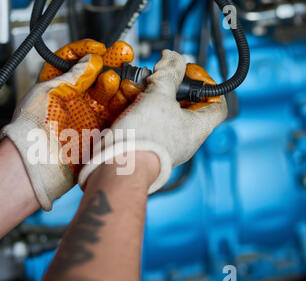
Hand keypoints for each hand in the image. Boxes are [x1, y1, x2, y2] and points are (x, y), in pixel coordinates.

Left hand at [1, 39, 142, 209]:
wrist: (35, 161)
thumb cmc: (31, 128)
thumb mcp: (48, 91)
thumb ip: (73, 75)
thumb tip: (92, 60)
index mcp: (56, 87)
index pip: (73, 61)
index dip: (86, 51)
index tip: (98, 50)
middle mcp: (73, 100)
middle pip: (96, 75)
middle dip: (112, 63)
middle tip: (124, 54)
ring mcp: (87, 115)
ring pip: (110, 93)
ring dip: (119, 83)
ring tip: (120, 82)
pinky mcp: (99, 131)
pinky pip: (116, 113)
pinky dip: (125, 102)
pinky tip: (128, 93)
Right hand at [78, 49, 227, 192]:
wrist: (117, 168)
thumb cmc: (144, 141)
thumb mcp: (159, 96)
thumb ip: (168, 74)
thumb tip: (174, 58)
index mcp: (197, 129)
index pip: (217, 105)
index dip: (207, 85)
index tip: (190, 74)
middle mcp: (183, 139)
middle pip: (182, 105)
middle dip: (166, 87)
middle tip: (154, 79)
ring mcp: (162, 144)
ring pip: (158, 112)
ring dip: (144, 96)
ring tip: (132, 88)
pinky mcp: (143, 146)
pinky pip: (142, 123)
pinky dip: (132, 110)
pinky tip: (120, 102)